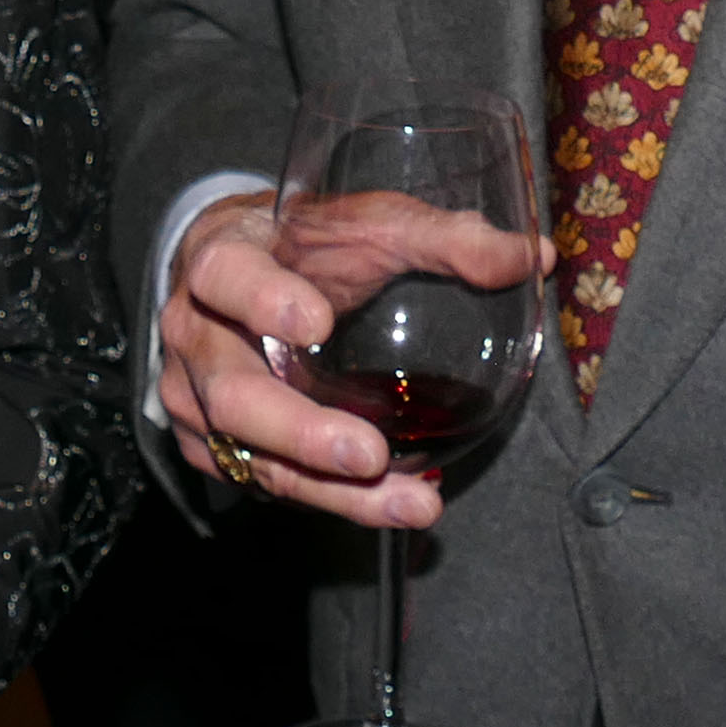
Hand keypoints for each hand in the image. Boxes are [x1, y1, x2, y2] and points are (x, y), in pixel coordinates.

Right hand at [157, 186, 546, 530]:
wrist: (236, 275)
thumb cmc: (305, 245)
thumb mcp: (367, 223)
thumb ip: (443, 236)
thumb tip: (530, 257)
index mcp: (220, 260)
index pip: (224, 277)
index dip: (262, 301)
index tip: (315, 322)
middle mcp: (195, 336)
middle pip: (232, 394)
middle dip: (302, 434)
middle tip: (371, 456)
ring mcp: (195, 400)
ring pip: (251, 457)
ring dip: (331, 490)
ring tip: (412, 504)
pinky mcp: (215, 448)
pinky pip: (270, 483)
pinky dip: (335, 501)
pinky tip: (398, 504)